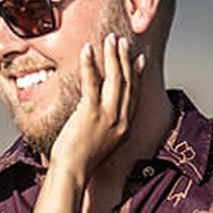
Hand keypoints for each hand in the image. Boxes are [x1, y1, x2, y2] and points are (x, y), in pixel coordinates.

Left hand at [49, 32, 141, 184]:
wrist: (73, 173)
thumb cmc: (81, 160)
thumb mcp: (101, 141)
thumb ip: (106, 125)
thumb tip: (99, 111)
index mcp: (125, 126)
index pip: (134, 94)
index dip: (137, 74)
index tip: (139, 58)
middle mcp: (121, 120)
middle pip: (127, 82)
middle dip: (124, 58)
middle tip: (122, 41)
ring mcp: (107, 117)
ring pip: (114, 79)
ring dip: (112, 56)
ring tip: (110, 39)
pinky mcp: (90, 114)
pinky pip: (92, 84)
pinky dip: (90, 64)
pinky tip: (87, 49)